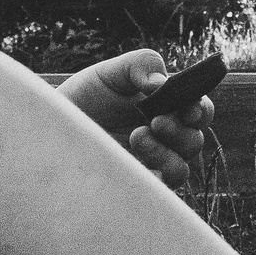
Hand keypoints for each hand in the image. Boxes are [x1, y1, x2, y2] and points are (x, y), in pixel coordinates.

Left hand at [59, 49, 213, 188]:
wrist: (54, 125)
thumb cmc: (86, 97)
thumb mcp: (112, 72)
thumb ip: (141, 64)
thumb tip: (162, 82)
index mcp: (168, 108)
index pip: (200, 111)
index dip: (201, 110)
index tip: (189, 109)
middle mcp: (166, 137)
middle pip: (195, 141)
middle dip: (180, 131)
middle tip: (155, 122)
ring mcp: (151, 163)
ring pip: (181, 168)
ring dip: (166, 154)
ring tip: (137, 138)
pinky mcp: (136, 183)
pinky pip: (157, 190)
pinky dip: (153, 178)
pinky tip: (135, 165)